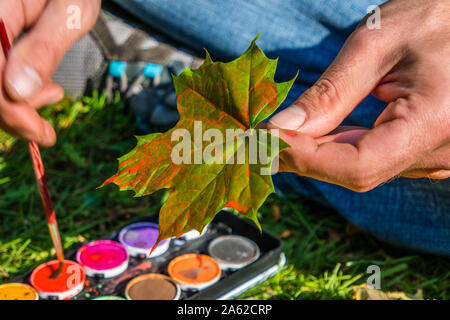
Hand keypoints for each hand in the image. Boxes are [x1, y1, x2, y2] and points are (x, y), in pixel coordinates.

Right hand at [0, 0, 99, 145]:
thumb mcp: (70, 14)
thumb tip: (19, 92)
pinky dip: (14, 91)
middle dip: (12, 113)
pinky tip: (40, 89)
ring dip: (14, 104)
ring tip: (53, 95)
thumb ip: (44, 48)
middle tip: (46, 128)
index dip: (10, 110)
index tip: (41, 133)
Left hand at [268, 0, 449, 191]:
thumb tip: (282, 128)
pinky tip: (320, 129)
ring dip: (319, 151)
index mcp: (433, 123)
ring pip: (362, 168)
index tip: (266, 139)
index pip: (357, 167)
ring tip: (287, 129)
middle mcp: (442, 152)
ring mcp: (436, 155)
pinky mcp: (424, 150)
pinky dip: (340, 147)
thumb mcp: (375, 44)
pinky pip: (374, 158)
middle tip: (263, 135)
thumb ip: (330, 93)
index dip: (305, 158)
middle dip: (304, 155)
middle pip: (356, 171)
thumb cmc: (431, 16)